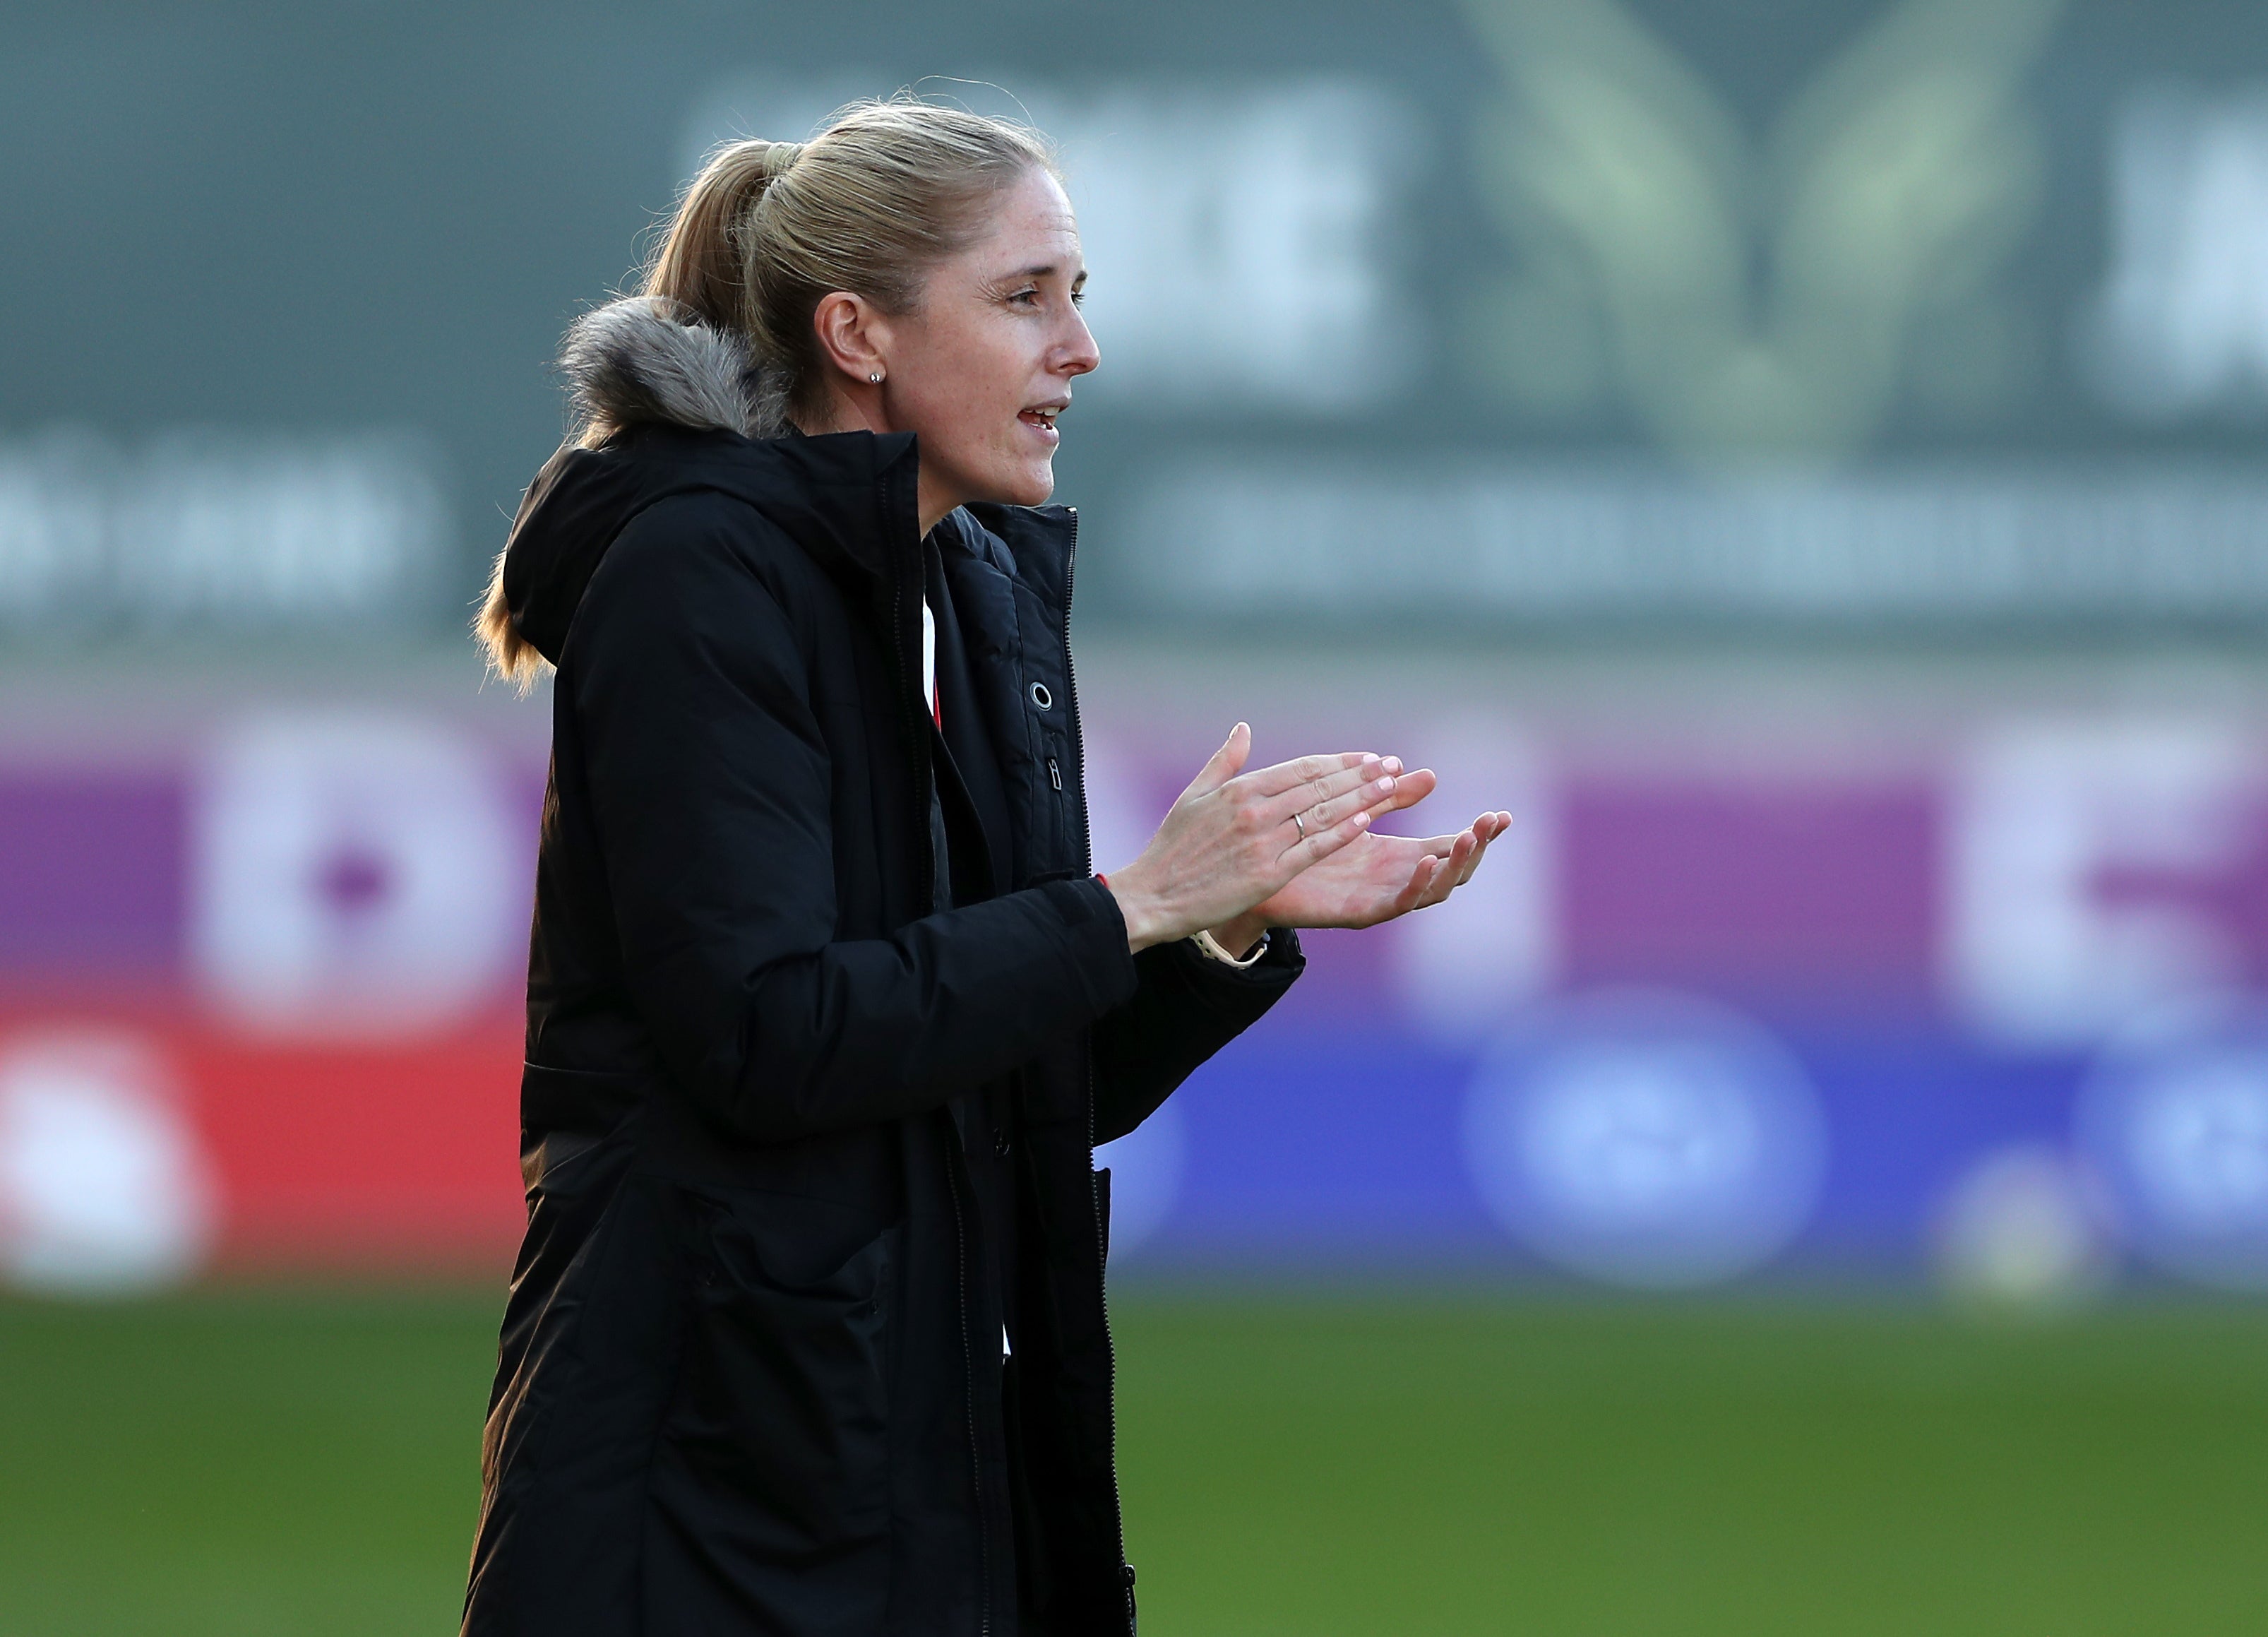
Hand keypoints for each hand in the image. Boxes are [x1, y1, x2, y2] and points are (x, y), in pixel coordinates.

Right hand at [1102, 724, 1408, 952]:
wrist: (1152, 896)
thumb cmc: (1171, 848)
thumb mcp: (1193, 796)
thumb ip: (1224, 761)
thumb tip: (1243, 728)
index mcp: (1239, 790)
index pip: (1302, 769)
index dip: (1339, 762)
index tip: (1368, 758)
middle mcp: (1255, 811)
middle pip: (1320, 787)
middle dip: (1361, 775)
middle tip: (1393, 766)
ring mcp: (1263, 843)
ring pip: (1324, 815)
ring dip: (1361, 799)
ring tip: (1391, 788)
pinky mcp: (1268, 874)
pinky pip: (1313, 849)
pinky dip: (1341, 834)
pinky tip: (1365, 822)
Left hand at [1246, 770, 1511, 930]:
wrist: (1255, 872)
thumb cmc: (1301, 843)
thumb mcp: (1354, 811)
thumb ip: (1389, 796)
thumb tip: (1430, 774)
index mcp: (1398, 855)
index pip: (1451, 846)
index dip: (1480, 833)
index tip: (1505, 816)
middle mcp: (1395, 879)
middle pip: (1452, 870)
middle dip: (1476, 849)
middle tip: (1490, 823)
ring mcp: (1380, 897)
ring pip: (1432, 890)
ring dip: (1452, 865)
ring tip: (1467, 838)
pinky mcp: (1359, 911)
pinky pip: (1397, 904)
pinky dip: (1415, 885)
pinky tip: (1425, 862)